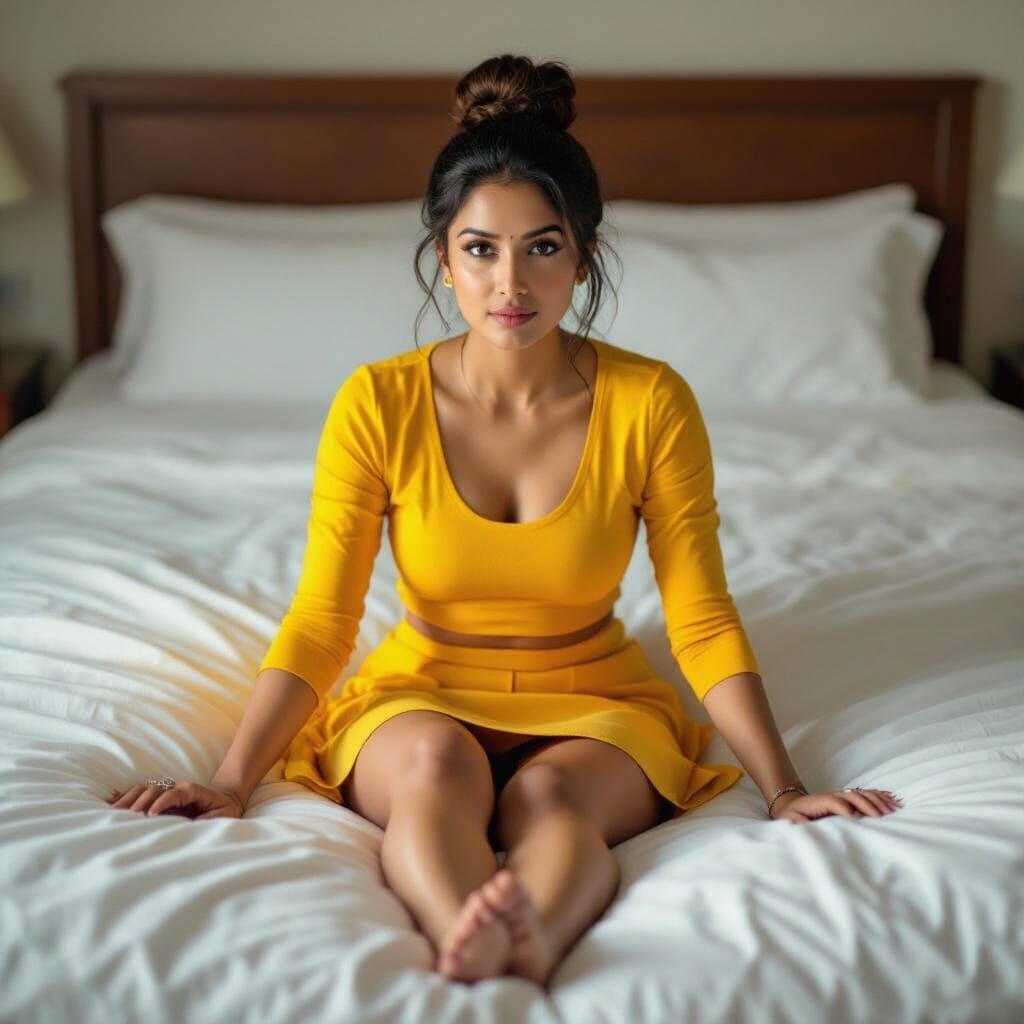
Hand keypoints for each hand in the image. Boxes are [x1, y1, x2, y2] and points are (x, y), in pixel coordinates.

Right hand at [105, 780, 245, 819]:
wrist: (225, 800)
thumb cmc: (224, 811)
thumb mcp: (223, 816)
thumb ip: (209, 820)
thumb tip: (192, 826)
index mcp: (192, 791)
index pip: (175, 793)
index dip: (162, 802)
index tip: (151, 815)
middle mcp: (177, 788)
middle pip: (155, 788)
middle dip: (141, 801)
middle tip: (127, 815)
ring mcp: (167, 790)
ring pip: (145, 788)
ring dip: (129, 798)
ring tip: (113, 810)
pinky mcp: (161, 796)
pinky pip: (141, 793)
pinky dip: (126, 796)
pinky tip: (111, 801)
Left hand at [770, 787, 902, 822]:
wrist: (792, 804)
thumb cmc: (792, 815)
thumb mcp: (789, 819)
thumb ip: (796, 822)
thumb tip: (803, 825)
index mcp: (820, 802)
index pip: (834, 802)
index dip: (845, 808)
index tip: (856, 818)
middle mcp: (833, 796)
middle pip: (852, 796)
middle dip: (867, 805)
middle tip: (881, 816)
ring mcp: (841, 796)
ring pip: (862, 794)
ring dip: (877, 800)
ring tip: (892, 809)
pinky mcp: (847, 798)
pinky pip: (866, 794)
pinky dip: (879, 795)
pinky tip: (892, 798)